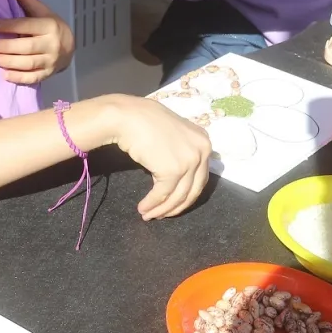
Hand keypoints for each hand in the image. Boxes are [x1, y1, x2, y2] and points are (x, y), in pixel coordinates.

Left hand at [0, 0, 74, 83]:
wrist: (69, 46)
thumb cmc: (50, 25)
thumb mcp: (40, 10)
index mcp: (49, 26)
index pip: (27, 25)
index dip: (9, 25)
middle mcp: (52, 44)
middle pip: (27, 46)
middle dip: (6, 46)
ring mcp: (50, 61)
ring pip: (29, 63)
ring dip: (9, 62)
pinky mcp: (48, 74)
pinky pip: (33, 78)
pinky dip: (19, 78)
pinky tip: (5, 75)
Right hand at [104, 95, 212, 220]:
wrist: (128, 117)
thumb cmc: (144, 121)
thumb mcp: (173, 134)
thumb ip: (181, 150)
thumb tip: (179, 175)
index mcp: (203, 141)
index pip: (200, 176)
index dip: (186, 194)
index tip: (173, 204)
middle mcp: (202, 151)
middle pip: (193, 189)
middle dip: (176, 206)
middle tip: (161, 214)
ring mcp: (189, 161)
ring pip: (179, 196)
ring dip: (162, 209)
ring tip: (148, 215)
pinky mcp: (173, 171)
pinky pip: (163, 194)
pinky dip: (152, 204)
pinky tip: (143, 208)